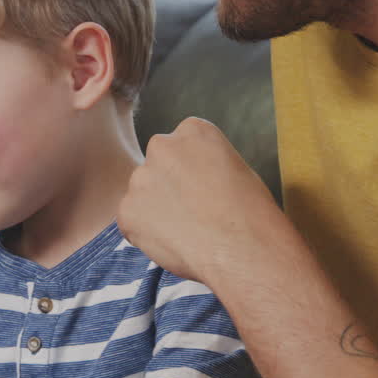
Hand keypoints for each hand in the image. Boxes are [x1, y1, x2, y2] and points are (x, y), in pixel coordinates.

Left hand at [118, 117, 293, 284]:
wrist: (242, 248)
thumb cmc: (251, 213)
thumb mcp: (236, 169)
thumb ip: (205, 165)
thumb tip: (191, 181)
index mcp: (192, 130)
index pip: (180, 147)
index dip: (192, 173)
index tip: (205, 190)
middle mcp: (161, 146)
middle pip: (157, 168)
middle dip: (169, 188)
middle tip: (192, 213)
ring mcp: (140, 178)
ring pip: (142, 196)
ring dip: (156, 211)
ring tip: (187, 232)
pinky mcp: (126, 210)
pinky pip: (131, 222)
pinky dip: (146, 235)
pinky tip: (174, 243)